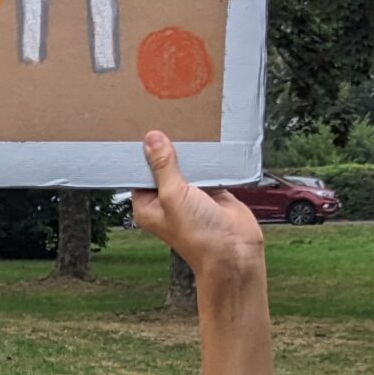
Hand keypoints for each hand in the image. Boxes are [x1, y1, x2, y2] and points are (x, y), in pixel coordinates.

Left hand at [130, 131, 264, 273]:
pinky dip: (209, 159)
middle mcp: (167, 200)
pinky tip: (208, 142)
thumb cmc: (198, 236)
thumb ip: (163, 167)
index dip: (141, 154)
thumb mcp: (173, 196)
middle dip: (167, 149)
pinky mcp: (212, 191)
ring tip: (188, 127)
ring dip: (189, 153)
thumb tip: (152, 140)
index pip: (138, 174)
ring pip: (186, 165)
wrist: (235, 252)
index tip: (143, 130)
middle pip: (163, 166)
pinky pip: (207, 168)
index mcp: (148, 206)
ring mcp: (190, 195)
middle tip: (168, 122)